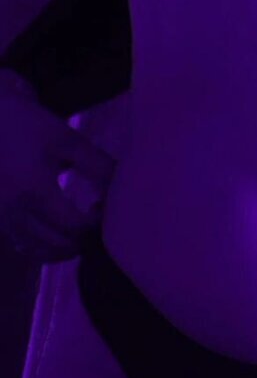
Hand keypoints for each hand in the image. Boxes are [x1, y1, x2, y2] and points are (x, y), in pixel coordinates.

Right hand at [0, 79, 115, 262]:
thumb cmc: (29, 126)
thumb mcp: (67, 140)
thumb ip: (97, 165)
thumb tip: (124, 188)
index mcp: (34, 191)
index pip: (74, 225)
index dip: (95, 223)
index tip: (103, 207)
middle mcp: (15, 211)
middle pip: (59, 244)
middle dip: (83, 238)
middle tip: (94, 220)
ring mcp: (2, 218)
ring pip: (40, 251)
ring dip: (65, 247)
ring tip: (78, 228)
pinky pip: (23, 246)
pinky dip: (43, 247)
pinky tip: (55, 233)